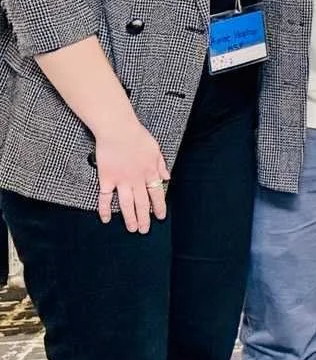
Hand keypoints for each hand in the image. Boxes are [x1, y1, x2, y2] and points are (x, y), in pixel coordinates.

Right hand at [94, 117, 168, 231]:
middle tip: (144, 230)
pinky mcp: (107, 179)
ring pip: (127, 204)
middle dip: (144, 218)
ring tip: (131, 229)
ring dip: (129, 218)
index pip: (157, 194)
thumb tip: (167, 178)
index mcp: (151, 172)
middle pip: (142, 203)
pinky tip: (106, 219)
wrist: (118, 130)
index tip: (161, 216)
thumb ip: (161, 165)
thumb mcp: (156, 150)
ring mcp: (121, 181)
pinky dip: (105, 209)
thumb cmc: (137, 136)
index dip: (159, 206)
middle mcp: (137, 180)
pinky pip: (105, 197)